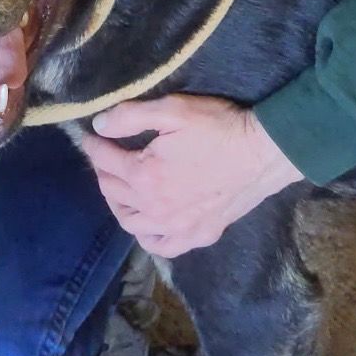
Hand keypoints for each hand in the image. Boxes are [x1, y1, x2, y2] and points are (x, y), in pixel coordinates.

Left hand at [78, 94, 303, 257]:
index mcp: (144, 175)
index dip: (95, 146)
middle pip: (114, 193)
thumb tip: (99, 126)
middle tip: (105, 158)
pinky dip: (148, 237)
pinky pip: (162, 246)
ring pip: (131, 223)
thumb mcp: (173, 110)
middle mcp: (155, 208)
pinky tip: (148, 224)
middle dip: (104, 173)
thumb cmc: (219, 128)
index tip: (92, 136)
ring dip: (119, 204)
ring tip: (120, 188)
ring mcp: (177, 227)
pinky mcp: (198, 235)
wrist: (264, 152)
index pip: (106, 161)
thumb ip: (130, 117)